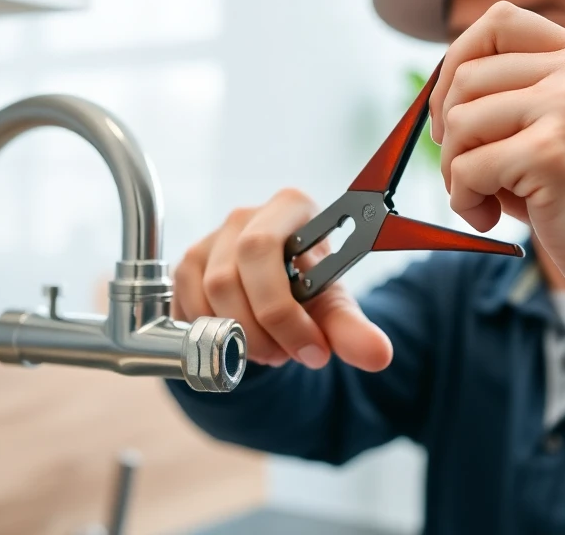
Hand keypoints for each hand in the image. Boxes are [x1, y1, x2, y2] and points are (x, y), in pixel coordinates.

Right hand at [171, 188, 393, 370]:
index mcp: (289, 208)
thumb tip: (378, 354)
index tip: (313, 349)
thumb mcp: (334, 310)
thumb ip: (353, 330)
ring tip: (269, 350)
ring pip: (207, 296)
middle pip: (230, 276)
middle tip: (286, 356)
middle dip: (258, 329)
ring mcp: (210, 239)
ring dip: (237, 337)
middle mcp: (245, 216)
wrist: (278, 297)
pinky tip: (240, 341)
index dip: (282, 310)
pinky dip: (213, 336)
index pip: (263, 249)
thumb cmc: (309, 291)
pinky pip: (187, 308)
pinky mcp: (185, 266)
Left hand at [429, 1, 564, 311]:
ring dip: (453, 168)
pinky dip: (462, 199)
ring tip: (481, 198)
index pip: (500, 22)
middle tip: (463, 171)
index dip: (456, 62)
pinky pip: (467, 168)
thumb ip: (521, 96)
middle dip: (448, 130)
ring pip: (460, 120)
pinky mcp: (552, 154)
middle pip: (468, 75)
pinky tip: (487, 217)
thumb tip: (440, 91)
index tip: (450, 112)